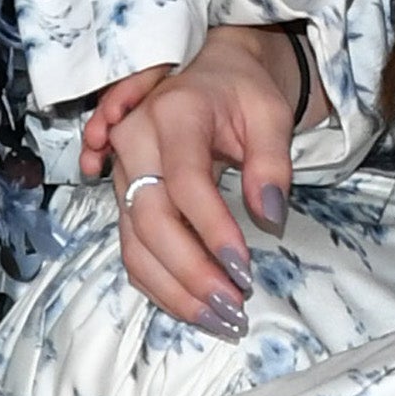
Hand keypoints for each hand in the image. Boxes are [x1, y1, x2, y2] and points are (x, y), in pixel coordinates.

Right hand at [78, 23, 314, 331]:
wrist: (211, 76)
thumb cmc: (242, 94)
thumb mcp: (270, 114)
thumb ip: (273, 161)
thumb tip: (270, 214)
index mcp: (174, 114)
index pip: (185, 182)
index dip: (211, 230)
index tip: (244, 270)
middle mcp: (135, 142)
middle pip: (150, 219)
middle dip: (190, 272)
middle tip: (233, 307)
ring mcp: (121, 172)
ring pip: (134, 244)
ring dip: (173, 290)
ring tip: (219, 319)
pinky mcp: (123, 199)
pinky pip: (132, 250)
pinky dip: (160, 285)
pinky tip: (195, 307)